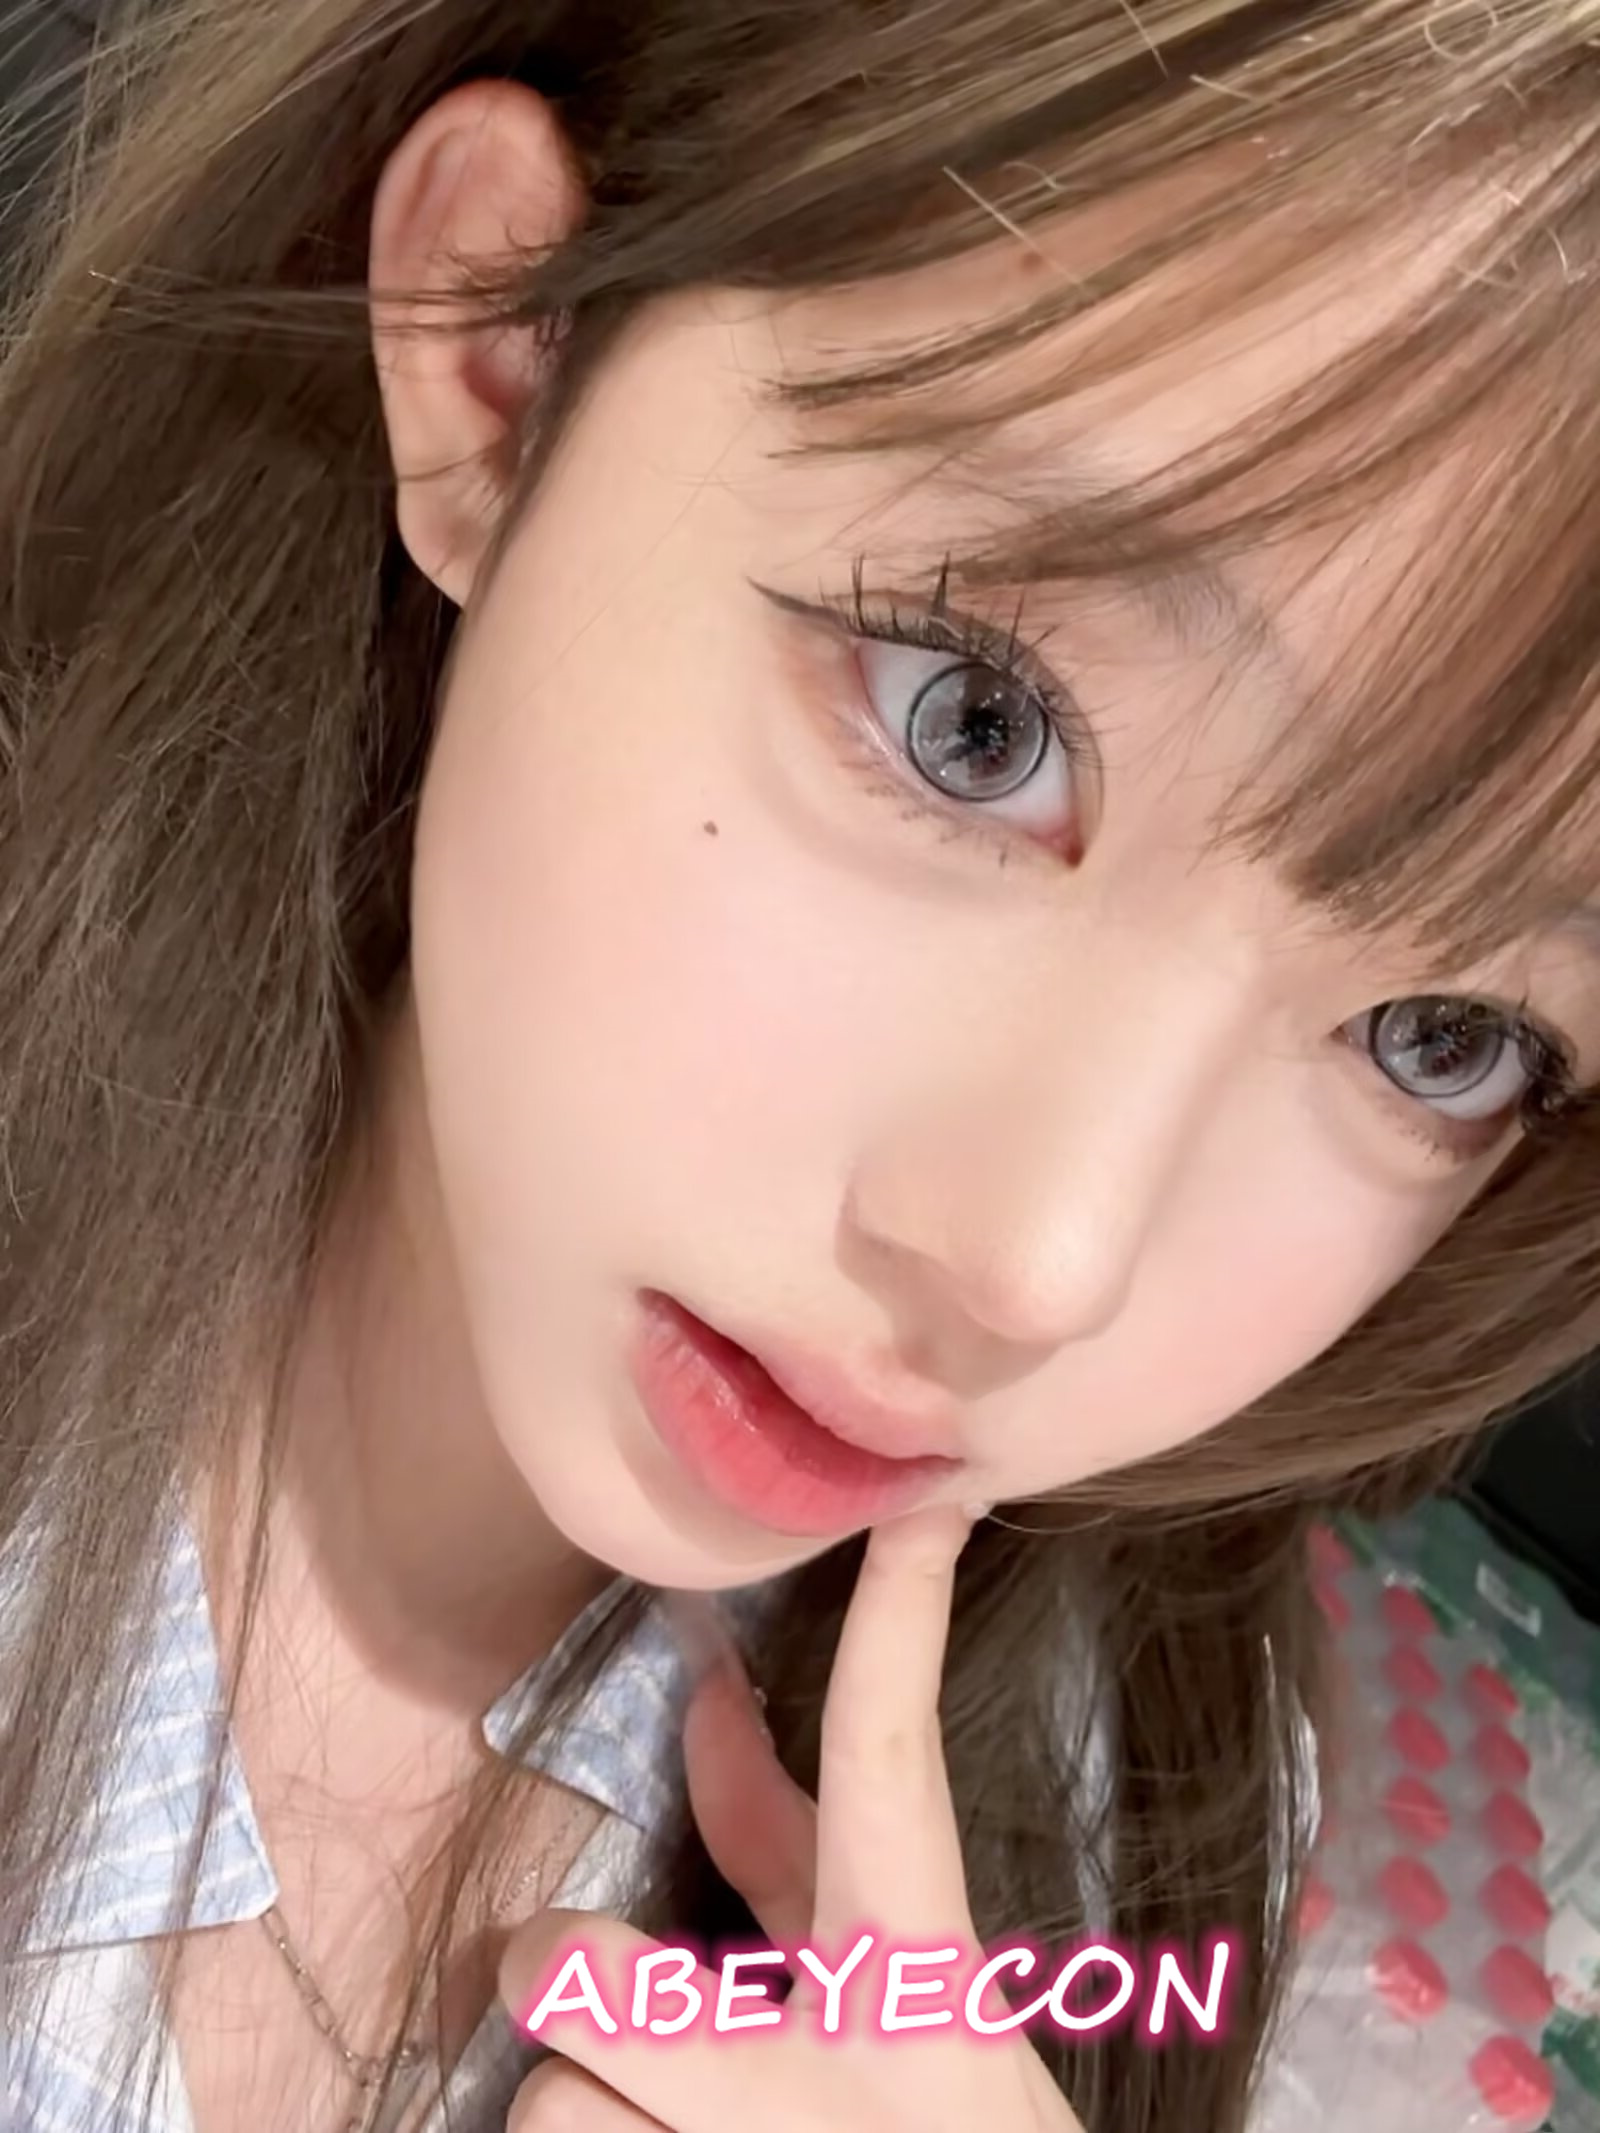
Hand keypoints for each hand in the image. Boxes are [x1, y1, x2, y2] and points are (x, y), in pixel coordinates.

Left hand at [498, 1504, 1086, 2130]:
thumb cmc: (940, 2131)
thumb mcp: (899, 2001)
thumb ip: (793, 1861)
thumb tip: (713, 1698)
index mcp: (916, 1992)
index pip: (899, 1773)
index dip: (902, 1631)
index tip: (923, 1511)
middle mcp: (841, 2081)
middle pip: (568, 1971)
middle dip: (568, 1989)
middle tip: (637, 2033)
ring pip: (543, 2112)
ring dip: (596, 2129)